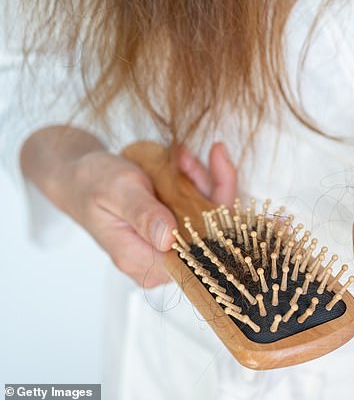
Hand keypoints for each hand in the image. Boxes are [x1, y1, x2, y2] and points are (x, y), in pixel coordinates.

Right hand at [53, 141, 236, 287]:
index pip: (195, 251)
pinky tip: (183, 162)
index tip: (205, 172)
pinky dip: (197, 183)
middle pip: (209, 234)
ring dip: (201, 181)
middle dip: (207, 189)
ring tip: (181, 156)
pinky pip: (200, 210)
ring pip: (209, 218)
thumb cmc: (92, 182)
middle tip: (187, 158)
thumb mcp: (118, 190)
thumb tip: (168, 239)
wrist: (79, 178)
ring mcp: (168, 248)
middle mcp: (157, 261)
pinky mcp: (174, 234)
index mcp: (139, 259)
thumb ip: (144, 214)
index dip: (211, 214)